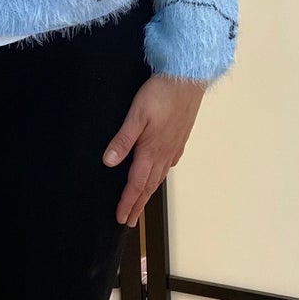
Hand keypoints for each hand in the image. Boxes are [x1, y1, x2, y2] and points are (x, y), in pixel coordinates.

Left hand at [103, 73, 207, 227]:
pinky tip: (160, 174)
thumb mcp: (137, 115)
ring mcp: (173, 147)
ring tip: (142, 204)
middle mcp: (164, 153)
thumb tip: (109, 163)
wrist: (189, 78)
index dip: (127, 202)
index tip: (121, 218)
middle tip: (129, 220)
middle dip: (137, 204)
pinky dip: (161, 175)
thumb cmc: (162, 93)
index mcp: (151, 150)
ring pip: (159, 176)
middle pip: (148, 185)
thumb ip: (123, 140)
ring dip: (149, 192)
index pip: (136, 183)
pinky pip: (169, 164)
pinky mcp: (179, 138)